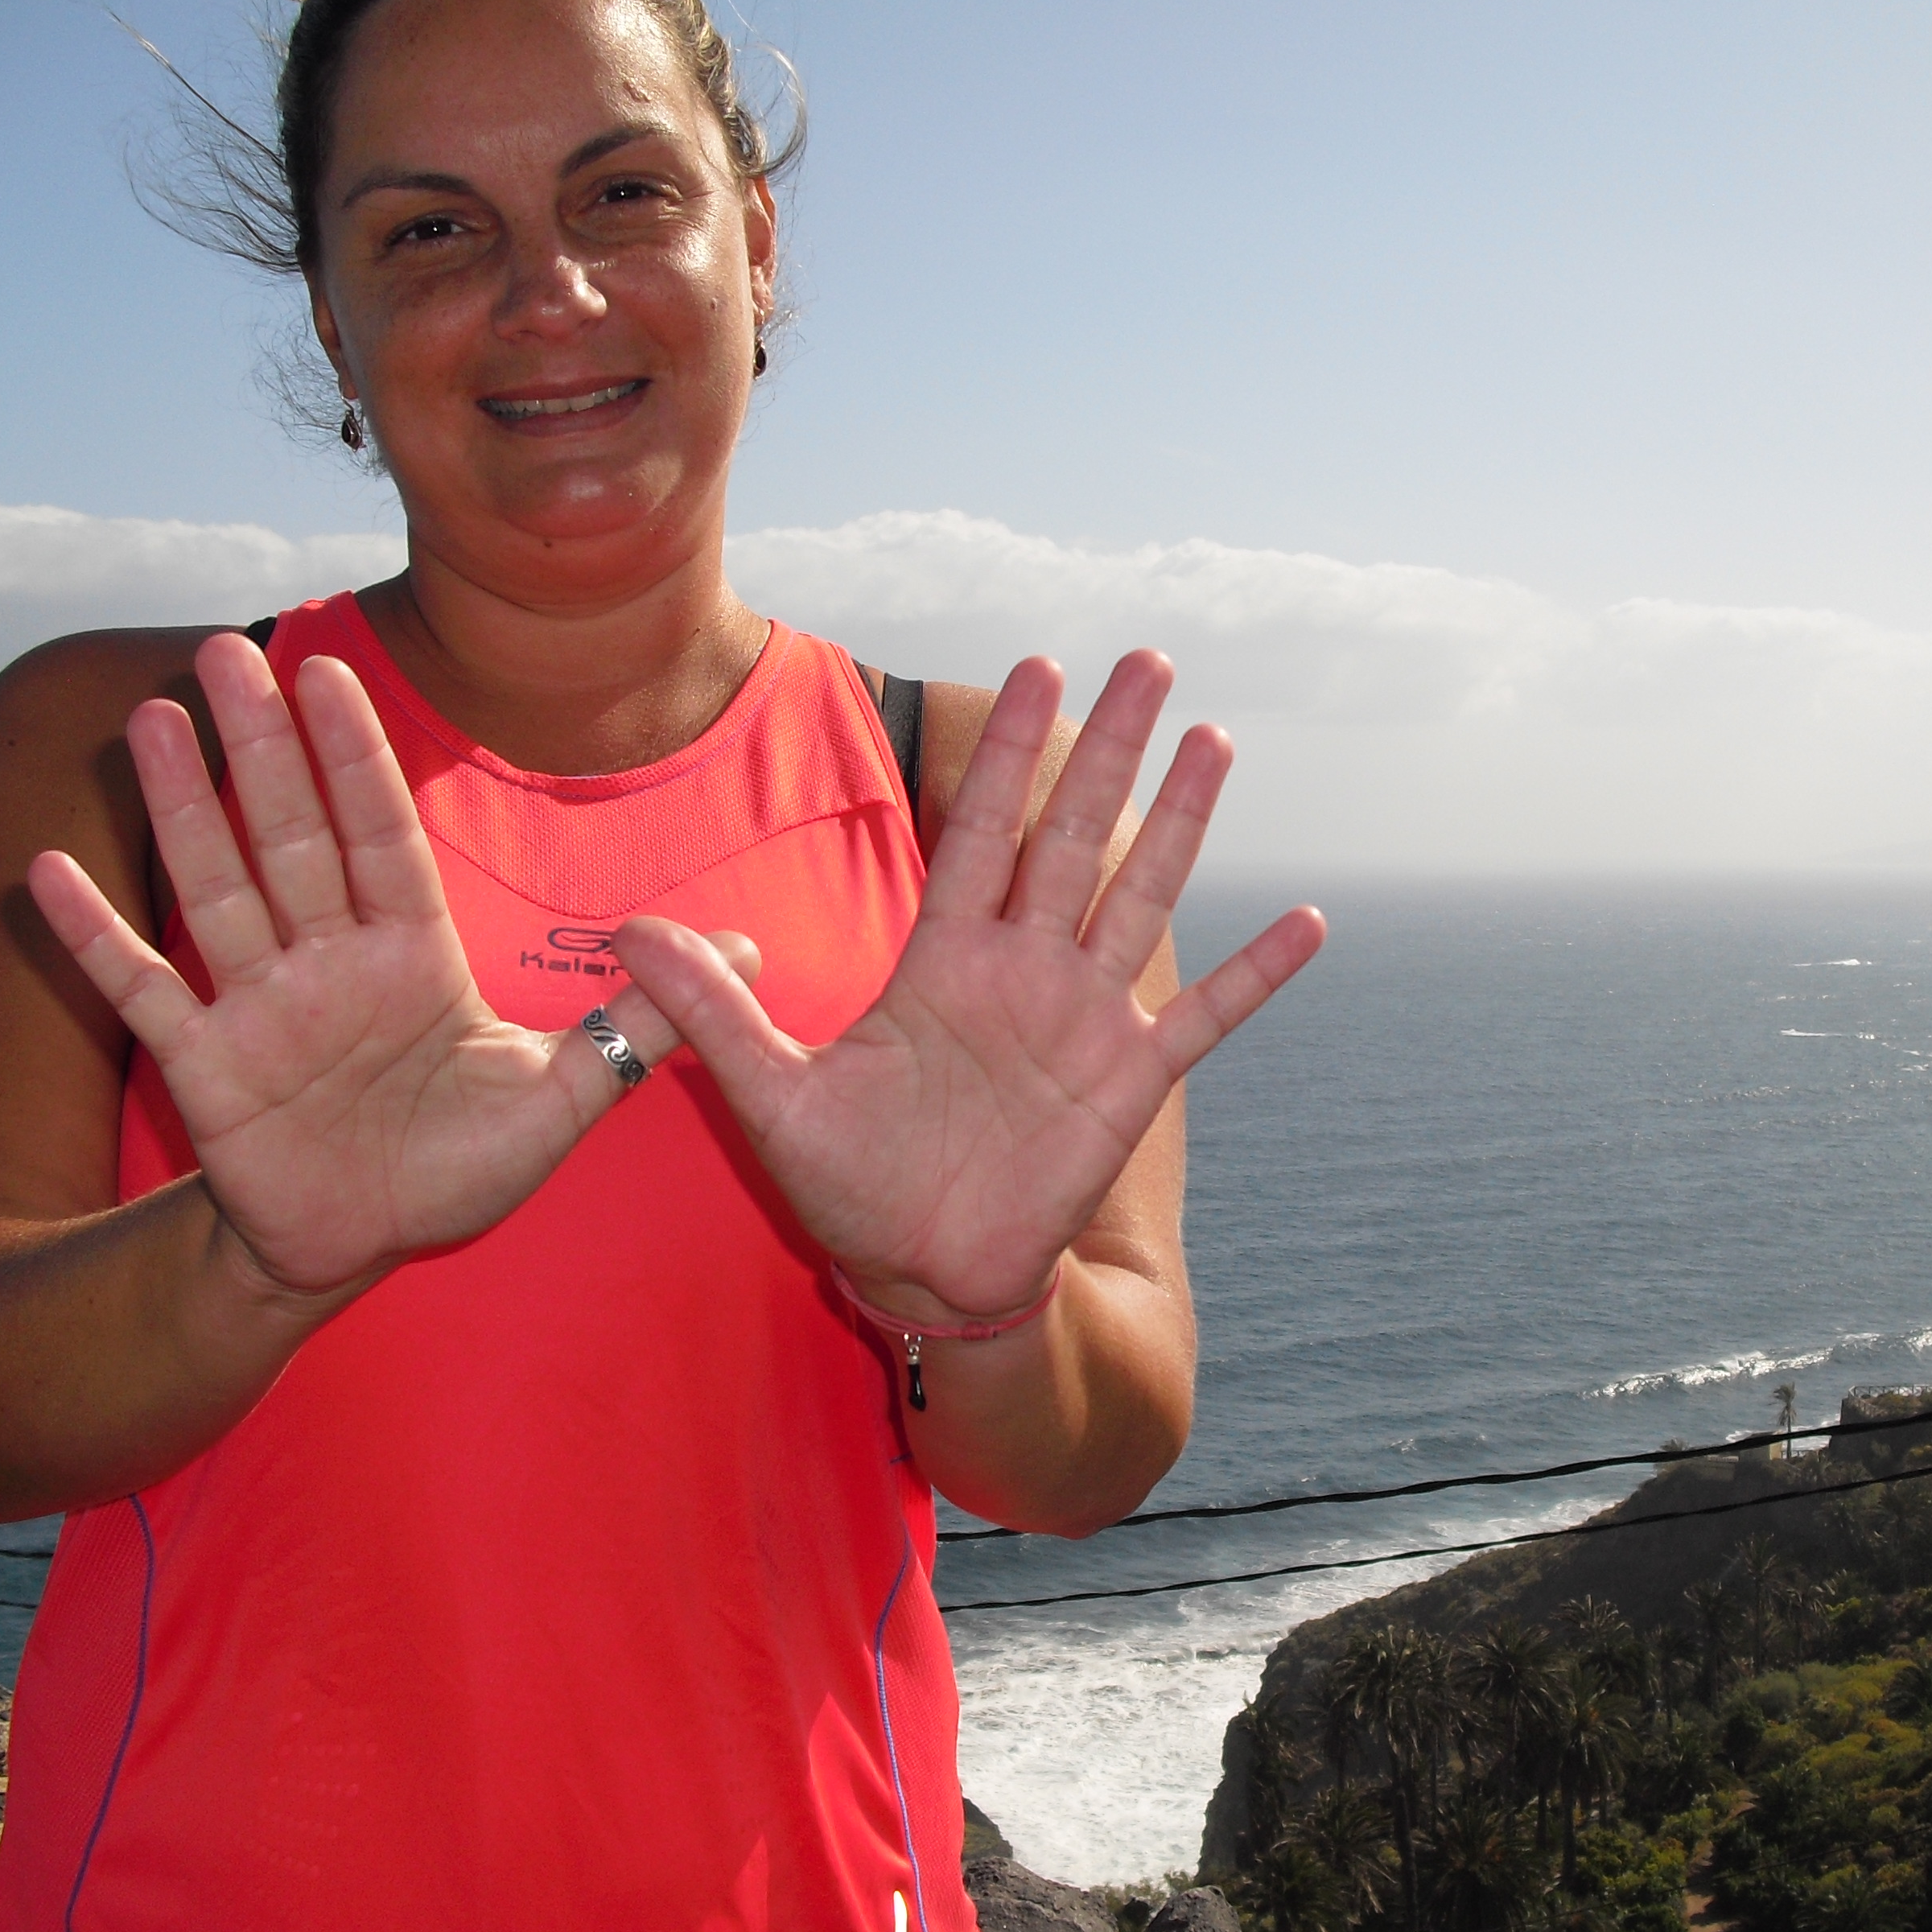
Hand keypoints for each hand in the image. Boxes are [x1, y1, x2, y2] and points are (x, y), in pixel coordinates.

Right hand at [26, 633, 718, 1301]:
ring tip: (153, 715)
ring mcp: (259, 1007)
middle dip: (261, 747)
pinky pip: (143, 992)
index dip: (354, 756)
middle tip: (229, 648)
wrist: (367, 1246)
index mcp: (409, 954)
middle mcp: (327, 961)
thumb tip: (757, 951)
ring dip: (184, 805)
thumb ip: (646, 1020)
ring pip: (218, 887)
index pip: (380, 832)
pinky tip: (47, 869)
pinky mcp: (205, 1069)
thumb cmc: (461, 1165)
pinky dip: (96, 937)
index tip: (330, 671)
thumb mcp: (568, 1093)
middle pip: (292, 834)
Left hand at [611, 651, 1324, 1321]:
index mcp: (944, 959)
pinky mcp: (1126, 1084)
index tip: (1036, 669)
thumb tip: (624, 929)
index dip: (1008, 752)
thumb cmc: (849, 1186)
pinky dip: (1255, 974)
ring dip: (1179, 822)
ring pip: (1140, 898)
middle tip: (1146, 657)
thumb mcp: (768, 1094)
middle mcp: (1022, 971)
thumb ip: (712, 1007)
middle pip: (1073, 836)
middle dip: (1107, 747)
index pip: (982, 831)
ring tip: (1214, 741)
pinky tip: (1307, 921)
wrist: (921, 1274)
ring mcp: (1081, 1022)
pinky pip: (1203, 1017)